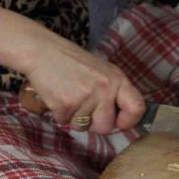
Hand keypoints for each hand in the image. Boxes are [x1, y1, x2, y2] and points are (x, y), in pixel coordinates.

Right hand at [22, 33, 144, 133]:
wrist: (42, 50)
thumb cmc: (73, 63)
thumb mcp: (102, 71)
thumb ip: (114, 92)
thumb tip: (122, 121)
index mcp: (117, 80)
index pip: (137, 108)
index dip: (129, 121)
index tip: (120, 123)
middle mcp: (105, 89)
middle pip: (106, 127)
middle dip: (94, 124)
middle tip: (84, 108)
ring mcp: (85, 97)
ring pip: (83, 127)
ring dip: (74, 117)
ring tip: (69, 96)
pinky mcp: (65, 104)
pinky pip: (65, 122)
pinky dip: (60, 113)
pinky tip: (58, 96)